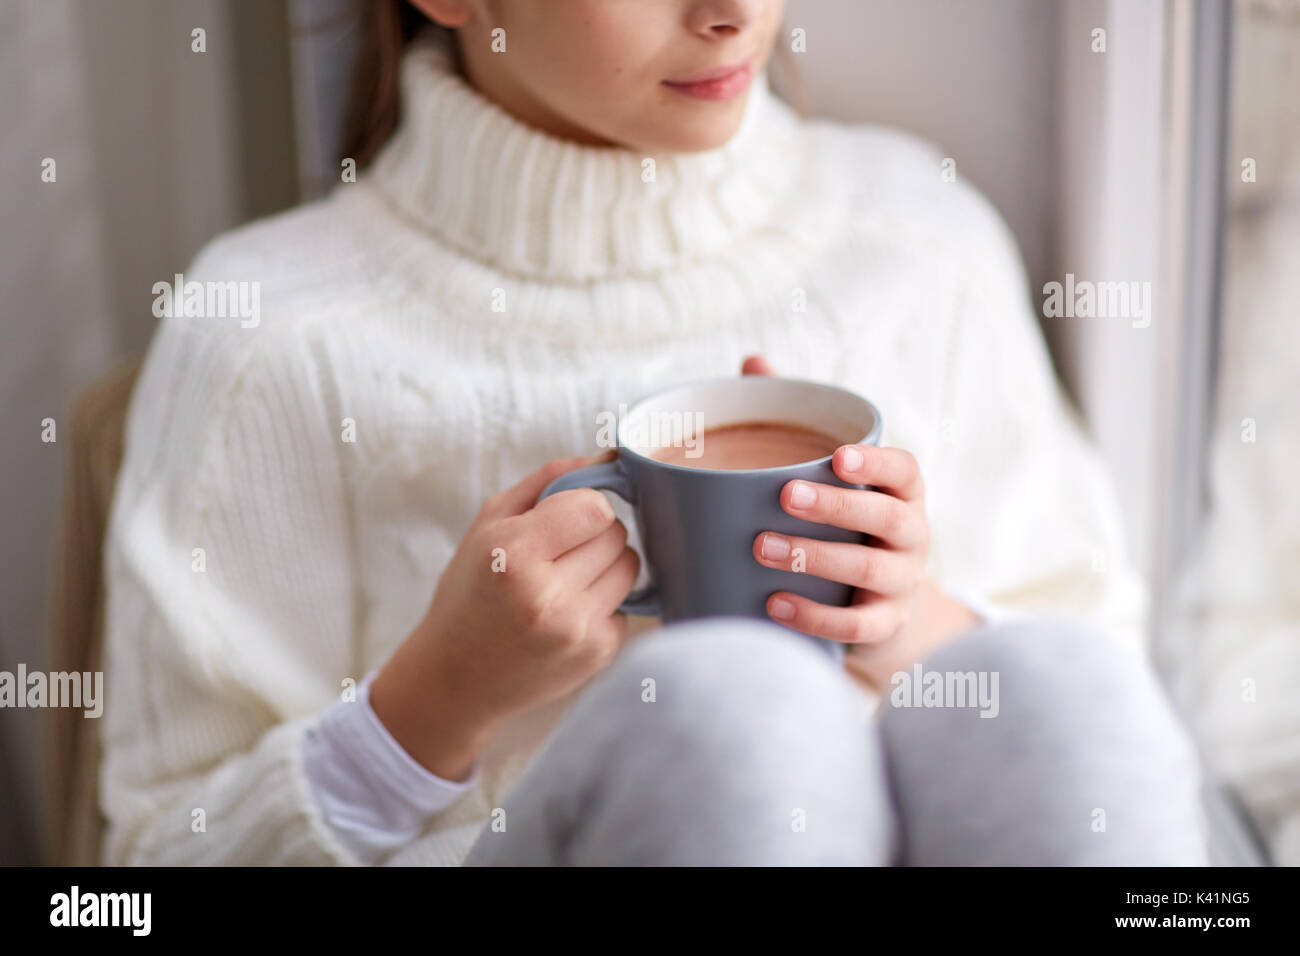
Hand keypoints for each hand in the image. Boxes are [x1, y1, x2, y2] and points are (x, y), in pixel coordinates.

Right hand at [370, 455, 638, 778]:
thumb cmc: (470, 592)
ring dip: (605, 564)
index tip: (562, 519)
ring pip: (630, 565)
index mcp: (513, 554)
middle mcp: (548, 595)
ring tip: (565, 580)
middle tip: (558, 552)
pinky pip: (627, 603)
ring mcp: (576, 629)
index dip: (583, 506)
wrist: (455, 678)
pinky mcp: (598, 653)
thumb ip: (547, 481)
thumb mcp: (488, 524)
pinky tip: (568, 613)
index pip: (595, 507)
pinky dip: (605, 601)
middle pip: (616, 534)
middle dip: (593, 534)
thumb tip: (608, 457)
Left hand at [741, 355, 976, 689]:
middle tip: (785, 496)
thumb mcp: (830, 478)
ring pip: (870, 569)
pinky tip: (775, 605)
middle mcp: (911, 534)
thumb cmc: (846, 524)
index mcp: (901, 491)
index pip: (904, 470)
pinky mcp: (885, 625)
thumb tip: (752, 362)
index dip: (876, 462)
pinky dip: (816, 617)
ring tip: (761, 548)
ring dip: (815, 557)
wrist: (879, 607)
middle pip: (889, 516)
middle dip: (839, 505)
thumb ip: (797, 418)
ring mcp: (903, 583)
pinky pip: (858, 625)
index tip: (839, 456)